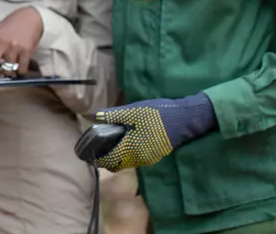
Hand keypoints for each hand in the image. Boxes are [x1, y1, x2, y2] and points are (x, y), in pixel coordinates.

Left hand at [0, 7, 43, 76]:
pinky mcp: (26, 52)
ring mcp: (14, 48)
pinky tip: (21, 66)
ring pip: (8, 70)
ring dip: (9, 72)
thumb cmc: (11, 25)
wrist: (30, 17)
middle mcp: (1, 44)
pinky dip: (20, 71)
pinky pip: (21, 70)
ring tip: (12, 67)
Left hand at [92, 92, 218, 171]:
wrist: (186, 119)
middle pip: (116, 164)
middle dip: (106, 156)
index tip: (89, 148)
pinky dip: (127, 152)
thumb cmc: (159, 114)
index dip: (96, 156)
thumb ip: (114, 115)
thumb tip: (96, 117)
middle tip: (99, 141)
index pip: (108, 161)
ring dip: (116, 154)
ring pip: (125, 162)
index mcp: (131, 149)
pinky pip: (135, 158)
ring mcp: (148, 158)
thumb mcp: (134, 111)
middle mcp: (138, 159)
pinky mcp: (154, 155)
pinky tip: (126, 138)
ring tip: (110, 138)